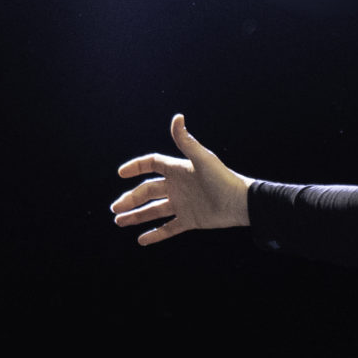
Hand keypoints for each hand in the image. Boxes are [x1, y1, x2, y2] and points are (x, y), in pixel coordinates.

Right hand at [111, 114, 251, 244]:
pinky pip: (169, 228)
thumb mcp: (202, 159)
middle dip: (130, 199)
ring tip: (119, 221)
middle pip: (147, 191)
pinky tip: (141, 240)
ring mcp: (183, 205)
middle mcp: (178, 187)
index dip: (136, 167)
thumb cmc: (224, 178)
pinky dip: (155, 235)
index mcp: (178, 170)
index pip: (152, 164)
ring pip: (154, 211)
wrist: (242, 204)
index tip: (121, 173)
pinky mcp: (190, 220)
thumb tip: (177, 117)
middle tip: (115, 208)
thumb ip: (186, 141)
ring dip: (136, 216)